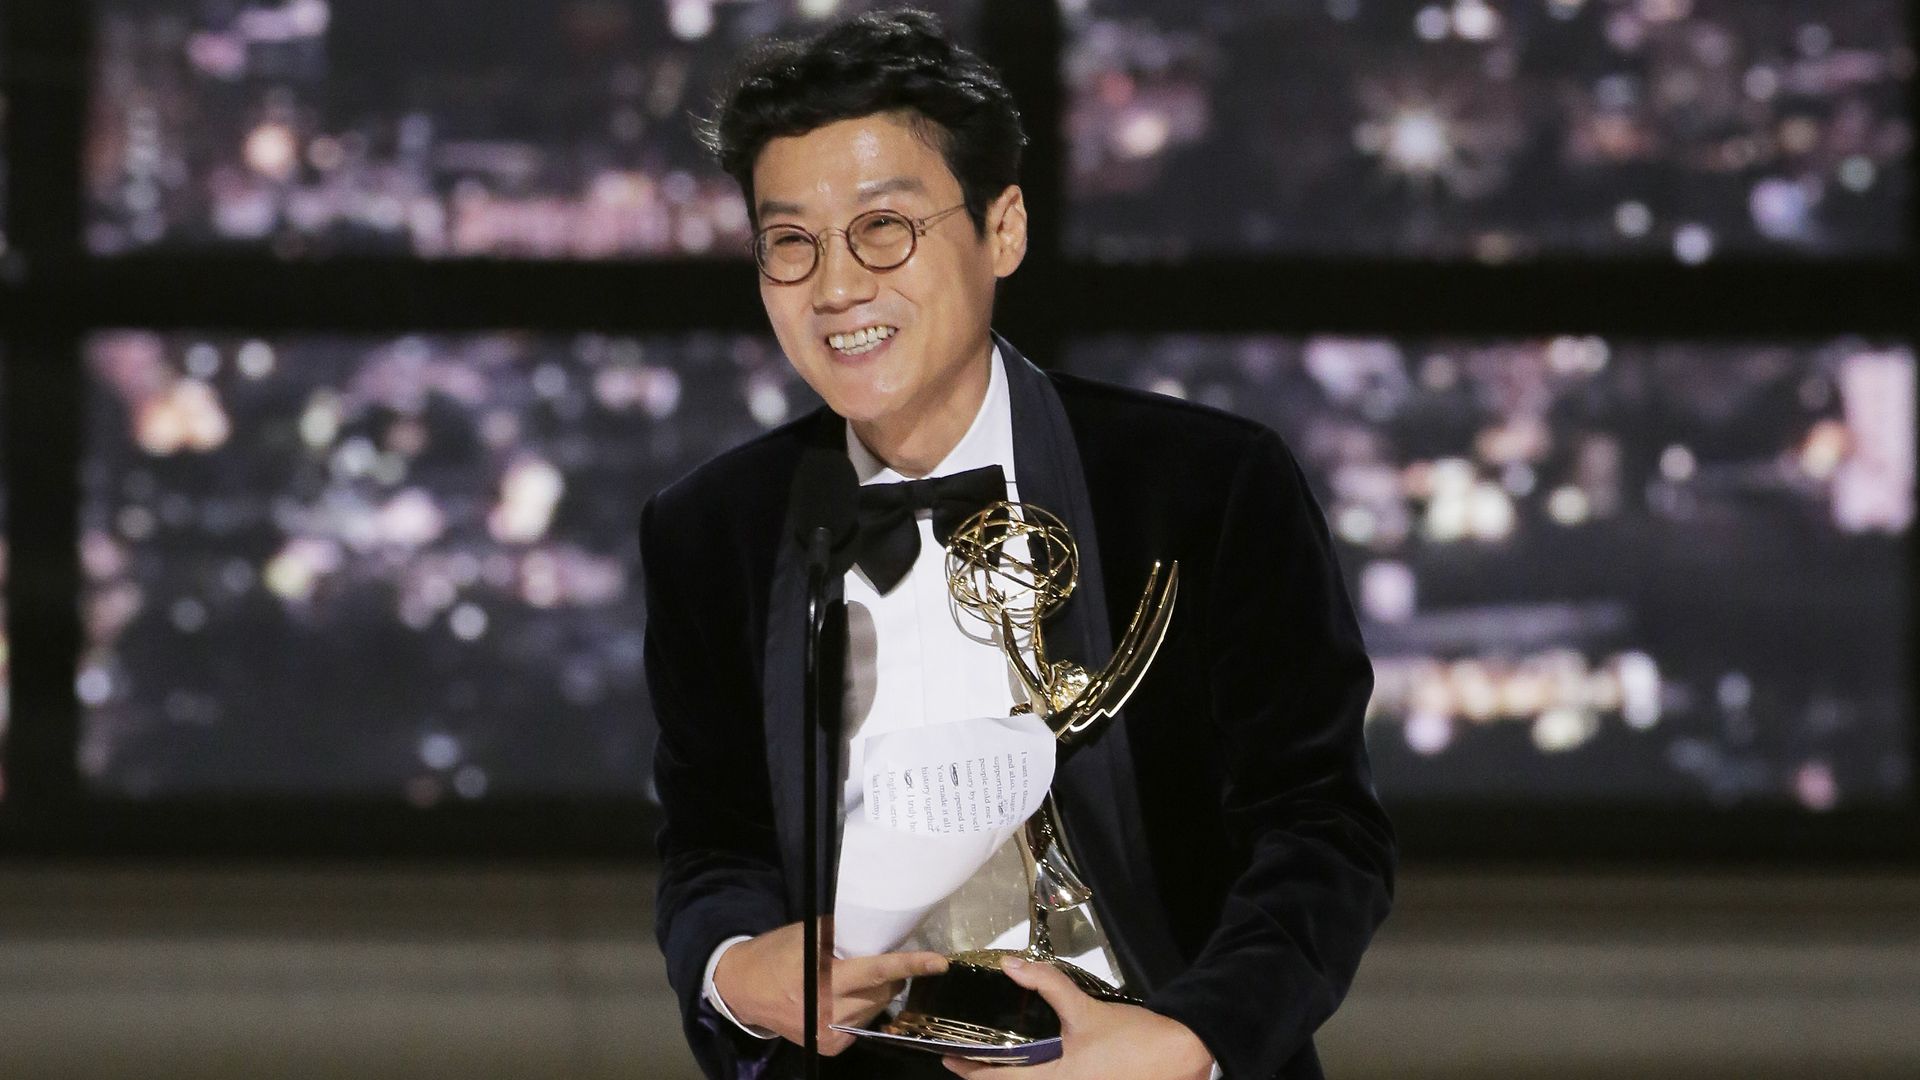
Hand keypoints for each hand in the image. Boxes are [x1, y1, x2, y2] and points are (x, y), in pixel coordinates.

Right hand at [712, 919, 949, 1054]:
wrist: (743, 989)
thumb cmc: (776, 954)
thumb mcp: (808, 935)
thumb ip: (844, 934)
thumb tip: (882, 928)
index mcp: (823, 980)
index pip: (877, 972)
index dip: (910, 965)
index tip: (938, 962)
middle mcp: (828, 1012)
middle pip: (883, 992)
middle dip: (889, 975)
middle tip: (877, 959)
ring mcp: (829, 1035)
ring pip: (875, 1009)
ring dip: (876, 992)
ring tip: (854, 979)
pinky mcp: (828, 1047)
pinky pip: (862, 1024)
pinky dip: (862, 1008)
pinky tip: (844, 998)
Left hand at [944, 957, 1213, 1079]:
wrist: (1181, 1054)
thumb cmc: (1134, 1037)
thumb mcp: (1085, 1010)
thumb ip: (1047, 985)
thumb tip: (1012, 965)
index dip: (970, 1071)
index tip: (949, 1059)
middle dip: (986, 1077)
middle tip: (965, 1060)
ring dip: (1011, 1078)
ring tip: (992, 1064)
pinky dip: (1035, 1078)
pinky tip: (1032, 1067)